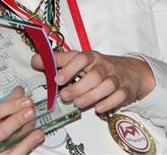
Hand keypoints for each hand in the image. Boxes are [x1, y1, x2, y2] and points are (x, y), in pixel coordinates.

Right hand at [0, 87, 44, 154]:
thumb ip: (4, 104)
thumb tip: (20, 92)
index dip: (11, 106)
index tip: (25, 100)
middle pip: (0, 132)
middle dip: (17, 120)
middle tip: (31, 111)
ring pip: (9, 148)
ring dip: (26, 136)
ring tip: (37, 127)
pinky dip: (28, 146)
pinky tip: (37, 137)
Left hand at [32, 50, 154, 113]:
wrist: (131, 71)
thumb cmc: (99, 67)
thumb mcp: (79, 60)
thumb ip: (58, 61)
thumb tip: (35, 61)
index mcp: (90, 57)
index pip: (81, 58)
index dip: (69, 68)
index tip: (57, 79)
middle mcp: (103, 66)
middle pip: (93, 75)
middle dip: (78, 87)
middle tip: (65, 96)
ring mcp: (116, 78)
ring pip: (106, 85)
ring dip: (91, 95)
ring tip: (78, 103)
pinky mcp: (125, 90)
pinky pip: (119, 96)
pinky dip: (109, 103)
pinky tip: (98, 108)